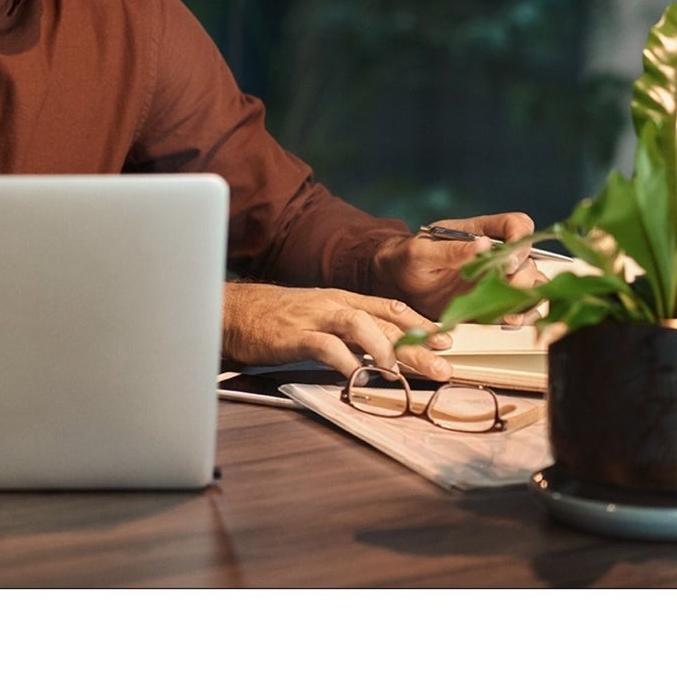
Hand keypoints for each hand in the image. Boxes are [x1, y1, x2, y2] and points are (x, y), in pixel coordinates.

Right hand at [222, 281, 455, 379]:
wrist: (231, 311)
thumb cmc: (273, 318)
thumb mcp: (315, 318)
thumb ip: (345, 334)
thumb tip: (375, 356)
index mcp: (340, 299)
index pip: (390, 308)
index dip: (420, 324)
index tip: (446, 341)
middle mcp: (332, 304)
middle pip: (383, 320)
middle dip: (416, 344)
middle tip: (443, 366)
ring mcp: (313, 318)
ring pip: (359, 324)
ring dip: (383, 348)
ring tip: (398, 371)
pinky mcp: (293, 334)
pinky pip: (325, 346)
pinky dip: (344, 362)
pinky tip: (356, 377)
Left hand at [375, 212, 546, 322]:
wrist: (397, 284)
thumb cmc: (408, 259)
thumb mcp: (423, 252)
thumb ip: (452, 250)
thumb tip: (484, 245)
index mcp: (481, 232)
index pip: (517, 225)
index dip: (521, 239)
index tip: (508, 260)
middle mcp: (496, 254)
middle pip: (529, 260)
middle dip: (524, 277)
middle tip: (509, 290)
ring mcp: (498, 278)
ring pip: (533, 284)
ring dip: (529, 299)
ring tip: (512, 315)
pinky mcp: (495, 300)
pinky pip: (521, 306)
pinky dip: (522, 314)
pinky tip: (509, 322)